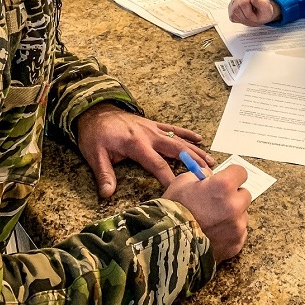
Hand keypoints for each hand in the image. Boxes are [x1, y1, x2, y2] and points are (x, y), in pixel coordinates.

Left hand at [76, 103, 214, 198]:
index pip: (157, 164)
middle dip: (193, 162)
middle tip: (207, 174)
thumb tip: (107, 194)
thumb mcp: (95, 154)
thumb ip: (104, 174)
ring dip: (195, 150)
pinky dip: (187, 134)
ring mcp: (153, 129)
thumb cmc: (94, 134)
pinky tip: (199, 139)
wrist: (95, 111)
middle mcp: (149, 135)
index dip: (169, 178)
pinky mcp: (153, 125)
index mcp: (136, 144)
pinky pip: (174, 129)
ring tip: (210, 161)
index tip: (181, 190)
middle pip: (176, 150)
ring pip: (179, 140)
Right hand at [163, 164, 250, 263]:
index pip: (240, 172)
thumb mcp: (181, 183)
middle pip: (244, 194)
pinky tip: (214, 233)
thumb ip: (199, 175)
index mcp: (223, 186)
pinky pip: (239, 233)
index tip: (225, 179)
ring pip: (242, 215)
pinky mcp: (236, 244)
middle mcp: (235, 205)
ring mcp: (237, 226)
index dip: (231, 175)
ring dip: (233, 215)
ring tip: (213, 221)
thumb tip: (209, 175)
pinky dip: (230, 232)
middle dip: (233, 196)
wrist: (168, 245)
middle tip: (217, 202)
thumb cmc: (173, 212)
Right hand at [228, 0, 280, 25]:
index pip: (243, 3)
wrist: (262, 13)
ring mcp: (234, 0)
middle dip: (245, 17)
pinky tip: (245, 17)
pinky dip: (239, 19)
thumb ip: (259, 3)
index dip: (249, 13)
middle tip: (253, 18)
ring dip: (242, 19)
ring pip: (233, 12)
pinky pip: (232, 15)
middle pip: (237, 7)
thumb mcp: (266, 7)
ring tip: (250, 17)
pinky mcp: (231, 6)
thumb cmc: (264, 10)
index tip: (255, 17)